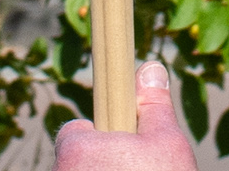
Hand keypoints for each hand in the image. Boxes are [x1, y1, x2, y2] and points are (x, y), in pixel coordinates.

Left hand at [56, 60, 198, 170]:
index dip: (103, 134)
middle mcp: (61, 169)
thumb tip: (151, 68)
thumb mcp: (167, 143)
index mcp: (77, 147)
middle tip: (137, 166)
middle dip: (104, 158)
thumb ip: (154, 106)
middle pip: (79, 157)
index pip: (76, 131)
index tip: (120, 140)